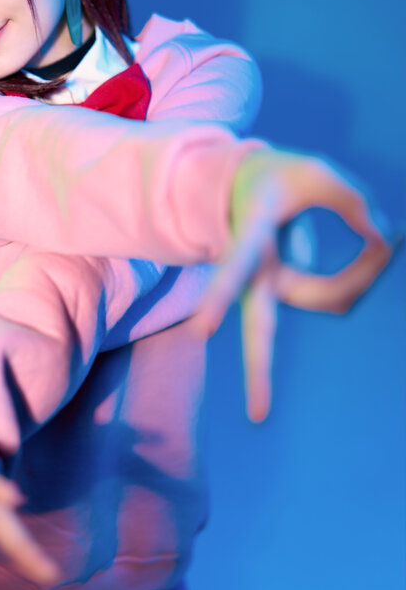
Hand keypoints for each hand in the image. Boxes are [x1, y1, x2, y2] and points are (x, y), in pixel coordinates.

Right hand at [191, 149, 396, 421]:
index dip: (219, 296)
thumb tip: (385, 241)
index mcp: (249, 235)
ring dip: (367, 275)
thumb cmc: (279, 182)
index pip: (235, 267)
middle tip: (259, 416)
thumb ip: (352, 199)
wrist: (246, 192)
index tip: (202, 333)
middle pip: (259, 329)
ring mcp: (275, 292)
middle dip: (260, 371)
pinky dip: (367, 275)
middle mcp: (257, 275)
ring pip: (333, 300)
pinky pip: (343, 297)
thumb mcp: (314, 173)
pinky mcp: (295, 298)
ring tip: (391, 239)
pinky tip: (377, 253)